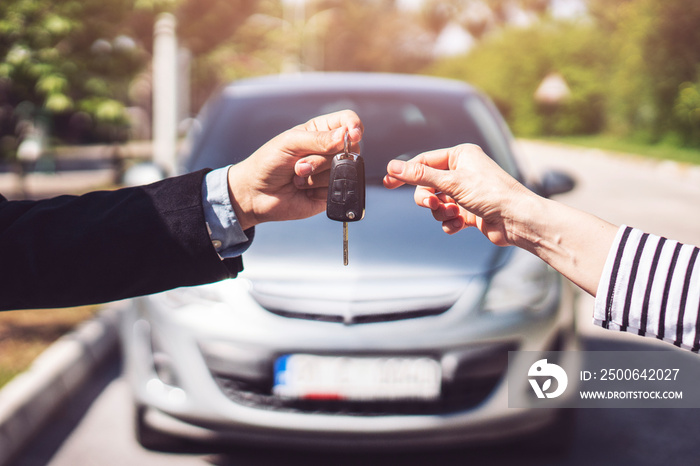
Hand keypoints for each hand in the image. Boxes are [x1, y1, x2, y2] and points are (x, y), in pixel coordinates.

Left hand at [227, 110, 362, 229]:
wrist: (255, 194)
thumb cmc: (268, 162)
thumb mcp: (289, 143)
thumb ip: (318, 139)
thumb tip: (347, 136)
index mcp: (320, 131)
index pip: (348, 122)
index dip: (354, 126)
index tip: (352, 134)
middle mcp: (329, 151)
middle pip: (349, 149)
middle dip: (321, 159)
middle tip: (299, 165)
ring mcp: (331, 173)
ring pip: (342, 171)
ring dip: (315, 176)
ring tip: (296, 178)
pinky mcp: (330, 193)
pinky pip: (337, 190)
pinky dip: (317, 190)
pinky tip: (303, 190)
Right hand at [383, 143, 533, 245]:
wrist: (517, 220)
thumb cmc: (491, 194)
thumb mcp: (452, 182)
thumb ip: (420, 175)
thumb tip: (392, 166)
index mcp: (461, 156)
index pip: (424, 161)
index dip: (405, 172)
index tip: (387, 182)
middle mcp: (463, 171)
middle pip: (428, 184)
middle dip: (428, 197)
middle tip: (432, 205)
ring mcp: (466, 192)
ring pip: (437, 203)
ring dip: (441, 212)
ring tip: (453, 215)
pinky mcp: (469, 211)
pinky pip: (447, 217)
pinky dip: (449, 222)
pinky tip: (459, 225)